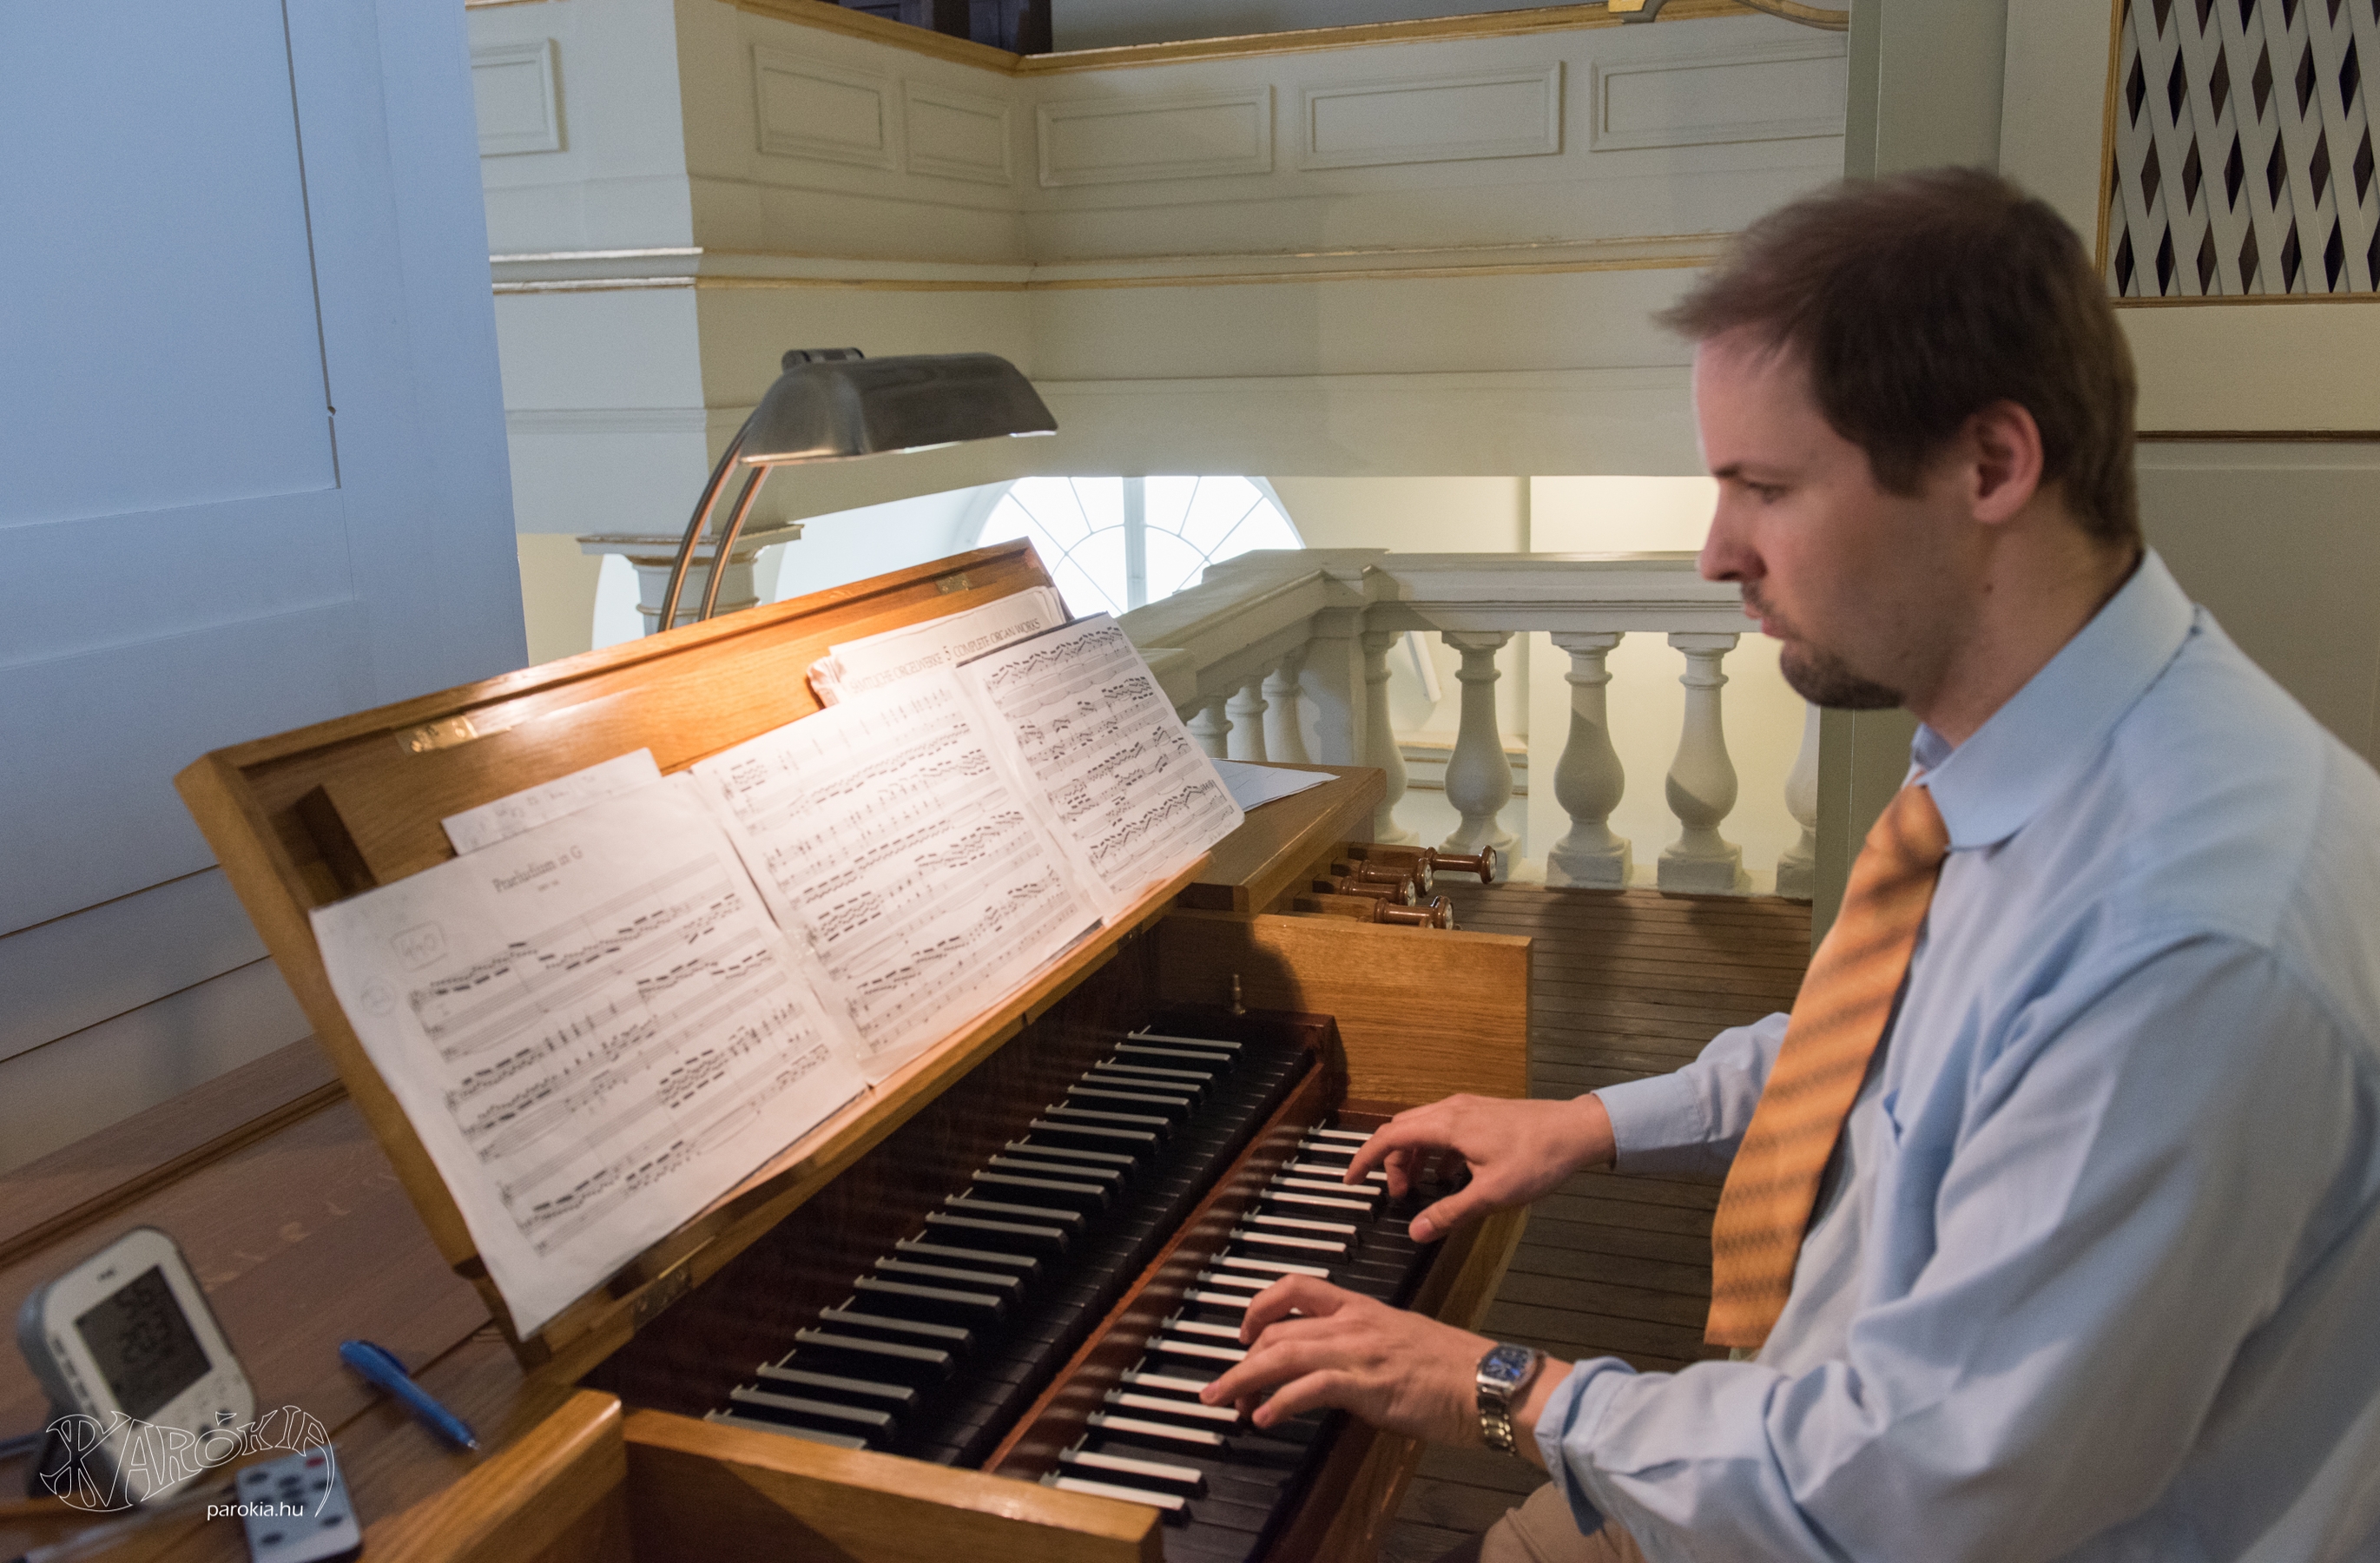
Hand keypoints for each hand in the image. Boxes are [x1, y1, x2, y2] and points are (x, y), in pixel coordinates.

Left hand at [1198, 1275, 1495, 1444]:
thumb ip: (1362, 1348)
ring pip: (1283, 1354)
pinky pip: (1308, 1388)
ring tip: (1224, 1401)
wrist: (1487, 1381)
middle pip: (1279, 1328)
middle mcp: (1354, 1323)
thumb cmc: (1453, 1368)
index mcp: (1362, 1307)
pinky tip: (1264, 1419)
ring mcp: (1358, 1351)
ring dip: (1245, 1380)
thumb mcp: (1399, 1341)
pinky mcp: (1366, 1383)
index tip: (1244, 1331)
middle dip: (1242, 1359)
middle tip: (1224, 1386)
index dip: (1260, 1306)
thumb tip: (1333, 1372)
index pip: (1297, 1288)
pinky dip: (1279, 1403)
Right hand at [1347, 1094, 1615, 1240]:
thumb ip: (1450, 1213)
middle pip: (1401, 1131)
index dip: (1364, 1159)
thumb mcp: (1492, 1194)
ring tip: (1420, 1189)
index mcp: (1447, 1126)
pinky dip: (1434, 1151)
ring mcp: (1467, 1108)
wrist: (1578, 1130)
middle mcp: (1451, 1110)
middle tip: (1396, 1195)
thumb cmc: (1538, 1158)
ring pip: (1422, 1129)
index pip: (1389, 1137)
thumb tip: (1417, 1232)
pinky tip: (1449, 1176)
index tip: (1349, 1180)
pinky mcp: (1481, 1113)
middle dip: (1389, 1162)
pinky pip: (1443, 1130)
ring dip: (1413, 1157)